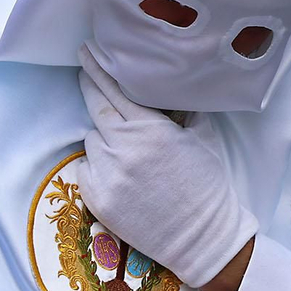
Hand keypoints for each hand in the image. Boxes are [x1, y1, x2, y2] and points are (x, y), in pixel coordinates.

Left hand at [78, 46, 257, 288]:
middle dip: (89, 87)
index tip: (87, 53)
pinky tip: (116, 174)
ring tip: (124, 150)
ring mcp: (108, 174)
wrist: (202, 237)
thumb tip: (168, 88)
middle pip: (95, 106)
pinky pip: (85, 169)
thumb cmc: (206, 186)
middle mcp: (124, 147)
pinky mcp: (98, 199)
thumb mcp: (201, 138)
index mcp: (150, 128)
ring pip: (91, 140)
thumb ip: (179, 111)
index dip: (98, 68)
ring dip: (102, 138)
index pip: (114, 88)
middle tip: (84, 72)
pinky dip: (95, 166)